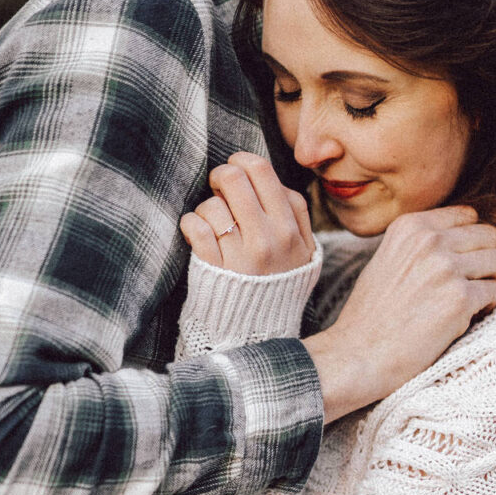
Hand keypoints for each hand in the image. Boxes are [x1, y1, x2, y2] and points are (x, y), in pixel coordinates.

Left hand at [180, 152, 314, 274]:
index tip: (237, 169)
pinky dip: (191, 223)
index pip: (263, 172)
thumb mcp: (304, 254)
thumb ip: (297, 216)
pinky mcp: (212, 268)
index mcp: (289, 230)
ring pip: (212, 204)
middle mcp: (267, 240)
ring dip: (207, 208)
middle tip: (219, 187)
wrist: (258, 333)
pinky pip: (195, 226)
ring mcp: (239, 255)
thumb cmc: (278, 286)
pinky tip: (197, 232)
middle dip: (220, 176)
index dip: (243, 161)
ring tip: (214, 223)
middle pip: (234, 178)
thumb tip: (274, 181)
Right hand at [303, 206, 495, 421]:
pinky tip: (463, 318)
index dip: (470, 242)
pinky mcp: (460, 299)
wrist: (357, 356)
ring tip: (468, 301)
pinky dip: (486, 307)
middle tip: (469, 284)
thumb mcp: (388, 259)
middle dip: (486, 261)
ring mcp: (446, 268)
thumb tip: (462, 237)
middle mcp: (430, 241)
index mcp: (411, 226)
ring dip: (490, 282)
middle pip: (491, 236)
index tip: (459, 264)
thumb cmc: (371, 315)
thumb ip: (422, 243)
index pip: (469, 216)